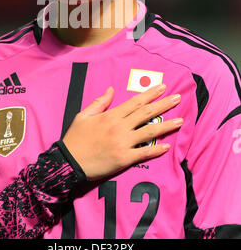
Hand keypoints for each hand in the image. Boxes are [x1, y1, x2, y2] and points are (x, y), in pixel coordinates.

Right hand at [62, 84, 181, 180]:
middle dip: (164, 104)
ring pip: (149, 131)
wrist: (68, 162)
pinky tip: (167, 146)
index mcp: (111, 116)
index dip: (150, 94)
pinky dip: (156, 149)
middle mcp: (120, 127)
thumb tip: (111, 89)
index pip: (135, 102)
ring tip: (180, 121)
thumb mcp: (83, 115)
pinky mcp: (124, 159)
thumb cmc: (75, 138)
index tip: (162, 87)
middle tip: (178, 98)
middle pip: (146, 113)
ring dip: (166, 125)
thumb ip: (99, 102)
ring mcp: (123, 143)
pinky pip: (144, 152)